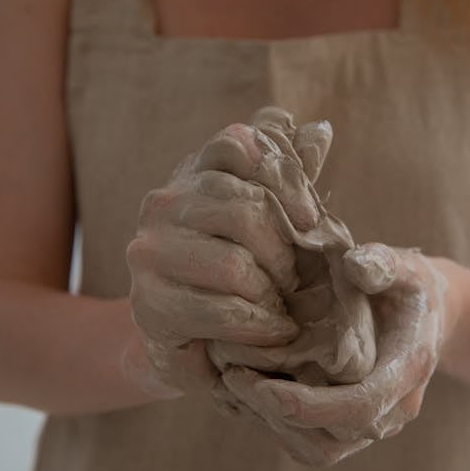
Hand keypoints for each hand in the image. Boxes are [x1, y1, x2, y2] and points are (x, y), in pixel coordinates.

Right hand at [125, 114, 327, 393]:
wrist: (191, 340)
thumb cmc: (239, 271)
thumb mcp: (269, 220)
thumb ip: (290, 176)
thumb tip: (320, 129)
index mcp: (192, 174)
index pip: (236, 143)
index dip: (285, 180)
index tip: (310, 221)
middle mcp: (162, 204)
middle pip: (244, 209)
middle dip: (284, 252)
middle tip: (296, 279)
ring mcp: (149, 253)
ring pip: (234, 265)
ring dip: (272, 292)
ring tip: (283, 306)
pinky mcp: (150, 304)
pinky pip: (224, 311)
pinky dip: (262, 325)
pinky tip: (276, 330)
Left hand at [217, 243, 446, 465]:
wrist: (427, 315)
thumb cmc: (409, 286)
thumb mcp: (405, 267)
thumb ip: (384, 263)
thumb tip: (354, 265)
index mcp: (408, 369)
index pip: (361, 406)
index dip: (312, 406)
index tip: (264, 389)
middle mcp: (393, 408)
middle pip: (333, 439)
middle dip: (278, 416)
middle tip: (233, 377)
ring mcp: (372, 422)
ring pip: (318, 449)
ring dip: (271, 424)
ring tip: (234, 383)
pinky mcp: (351, 425)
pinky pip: (311, 443)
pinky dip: (274, 424)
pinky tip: (246, 390)